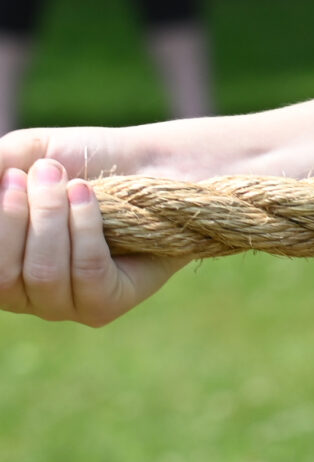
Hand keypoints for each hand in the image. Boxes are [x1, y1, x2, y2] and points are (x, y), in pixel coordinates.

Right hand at [0, 158, 181, 324]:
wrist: (150, 163)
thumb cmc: (80, 161)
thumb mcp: (24, 155)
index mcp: (1, 265)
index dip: (0, 221)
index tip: (13, 177)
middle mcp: (23, 294)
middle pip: (4, 274)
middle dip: (18, 216)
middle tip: (43, 173)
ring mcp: (63, 305)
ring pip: (44, 274)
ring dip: (54, 219)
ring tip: (72, 182)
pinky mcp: (105, 305)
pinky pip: (87, 272)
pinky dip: (85, 228)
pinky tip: (87, 196)